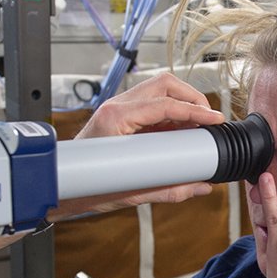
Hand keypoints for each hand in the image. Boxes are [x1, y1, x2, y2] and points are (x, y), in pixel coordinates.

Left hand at [55, 73, 227, 216]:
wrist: (62, 186)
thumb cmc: (87, 187)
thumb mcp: (132, 193)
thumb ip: (170, 190)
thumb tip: (200, 186)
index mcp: (116, 118)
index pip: (165, 104)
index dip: (195, 111)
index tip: (214, 120)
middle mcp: (116, 106)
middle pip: (164, 84)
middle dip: (192, 97)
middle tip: (209, 118)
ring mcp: (117, 108)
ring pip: (158, 89)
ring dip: (182, 102)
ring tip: (198, 125)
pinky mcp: (121, 115)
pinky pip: (151, 104)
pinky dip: (171, 112)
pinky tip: (181, 130)